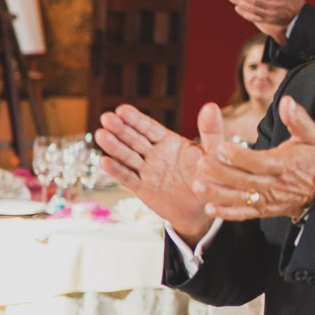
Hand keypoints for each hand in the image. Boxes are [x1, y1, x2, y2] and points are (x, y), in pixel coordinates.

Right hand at [94, 103, 209, 240]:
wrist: (204, 208)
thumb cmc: (210, 178)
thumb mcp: (214, 153)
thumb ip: (211, 131)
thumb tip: (211, 106)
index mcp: (169, 141)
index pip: (149, 128)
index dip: (135, 119)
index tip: (122, 110)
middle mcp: (154, 154)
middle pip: (134, 139)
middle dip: (120, 129)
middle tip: (106, 118)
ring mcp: (146, 171)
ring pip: (127, 157)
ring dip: (114, 147)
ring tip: (100, 135)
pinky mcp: (143, 189)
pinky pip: (128, 179)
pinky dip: (117, 171)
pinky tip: (104, 161)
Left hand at [189, 98, 314, 220]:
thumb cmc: (311, 160)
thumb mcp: (311, 137)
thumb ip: (298, 119)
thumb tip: (287, 101)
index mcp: (284, 166)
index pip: (259, 163)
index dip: (240, 156)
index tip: (222, 147)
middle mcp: (274, 185)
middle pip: (245, 181)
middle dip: (222, 173)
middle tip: (201, 163)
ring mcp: (267, 200)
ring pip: (240, 199)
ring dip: (218, 194)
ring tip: (198, 186)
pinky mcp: (261, 210)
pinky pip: (242, 214)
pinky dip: (226, 213)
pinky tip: (209, 208)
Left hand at [228, 0, 305, 38]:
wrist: (299, 18)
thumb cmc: (296, 0)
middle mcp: (272, 6)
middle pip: (254, 0)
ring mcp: (269, 14)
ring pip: (252, 9)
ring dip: (240, 3)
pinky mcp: (266, 20)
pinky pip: (253, 17)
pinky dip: (244, 13)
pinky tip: (237, 7)